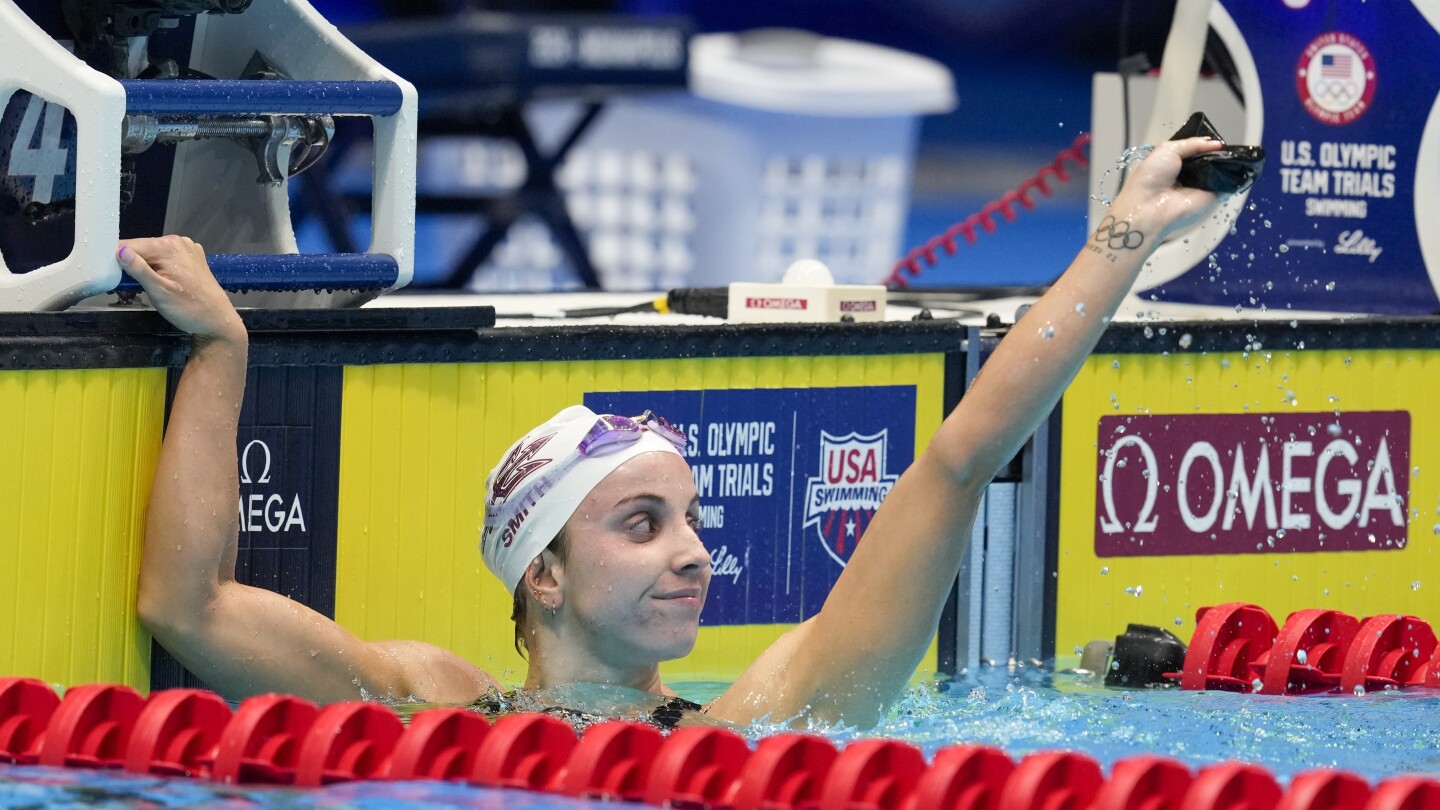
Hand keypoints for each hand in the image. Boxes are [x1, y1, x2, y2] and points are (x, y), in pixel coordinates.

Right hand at [117, 236, 244, 343]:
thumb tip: (119, 250)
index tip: (108, 276)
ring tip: (140, 288)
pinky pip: (166, 258)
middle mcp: (177, 242)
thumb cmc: (188, 309)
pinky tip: (157, 282)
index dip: (115, 260)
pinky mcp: (192, 258)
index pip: (129, 245)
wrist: (217, 321)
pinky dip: (158, 268)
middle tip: (125, 289)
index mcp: (168, 247)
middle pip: (141, 249)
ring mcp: (187, 249)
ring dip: (143, 268)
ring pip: (152, 254)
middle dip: (130, 266)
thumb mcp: (159, 291)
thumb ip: (138, 270)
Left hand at [1108, 136, 1225, 242]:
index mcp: (1175, 162)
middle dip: (1217, 151)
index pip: (1196, 150)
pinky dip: (1230, 174)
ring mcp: (1201, 185)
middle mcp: (1188, 173)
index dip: (1206, 144)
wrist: (1149, 206)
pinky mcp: (1211, 196)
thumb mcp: (1167, 150)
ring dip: (1225, 161)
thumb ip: (1192, 144)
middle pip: (1209, 158)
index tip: (1218, 139)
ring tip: (1232, 153)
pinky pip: (1224, 182)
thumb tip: (1216, 143)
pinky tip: (1235, 165)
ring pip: (1219, 169)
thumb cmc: (1151, 177)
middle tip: (1227, 145)